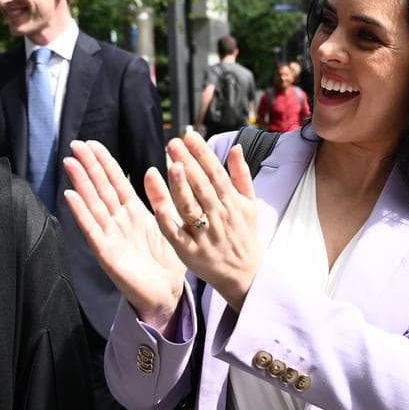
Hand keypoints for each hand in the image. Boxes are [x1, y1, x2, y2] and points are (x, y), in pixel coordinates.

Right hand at [63, 140, 185, 331]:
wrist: (167, 294)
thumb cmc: (167, 263)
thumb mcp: (166, 224)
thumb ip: (160, 200)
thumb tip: (156, 169)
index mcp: (134, 213)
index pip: (116, 181)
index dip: (104, 162)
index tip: (92, 143)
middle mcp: (119, 221)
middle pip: (101, 188)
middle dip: (88, 166)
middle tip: (75, 144)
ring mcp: (111, 236)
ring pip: (93, 204)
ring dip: (81, 183)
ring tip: (69, 162)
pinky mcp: (106, 253)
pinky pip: (92, 230)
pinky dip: (81, 213)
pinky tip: (70, 196)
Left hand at [148, 130, 261, 311]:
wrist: (245, 274)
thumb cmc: (244, 235)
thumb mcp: (249, 204)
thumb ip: (241, 175)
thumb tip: (235, 147)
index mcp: (231, 202)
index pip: (215, 172)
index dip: (202, 153)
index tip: (189, 135)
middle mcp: (218, 216)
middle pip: (201, 185)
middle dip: (188, 162)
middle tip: (173, 143)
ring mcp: (204, 235)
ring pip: (190, 207)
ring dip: (180, 186)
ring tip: (171, 164)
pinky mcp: (191, 253)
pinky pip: (177, 235)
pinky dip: (169, 221)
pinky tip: (159, 206)